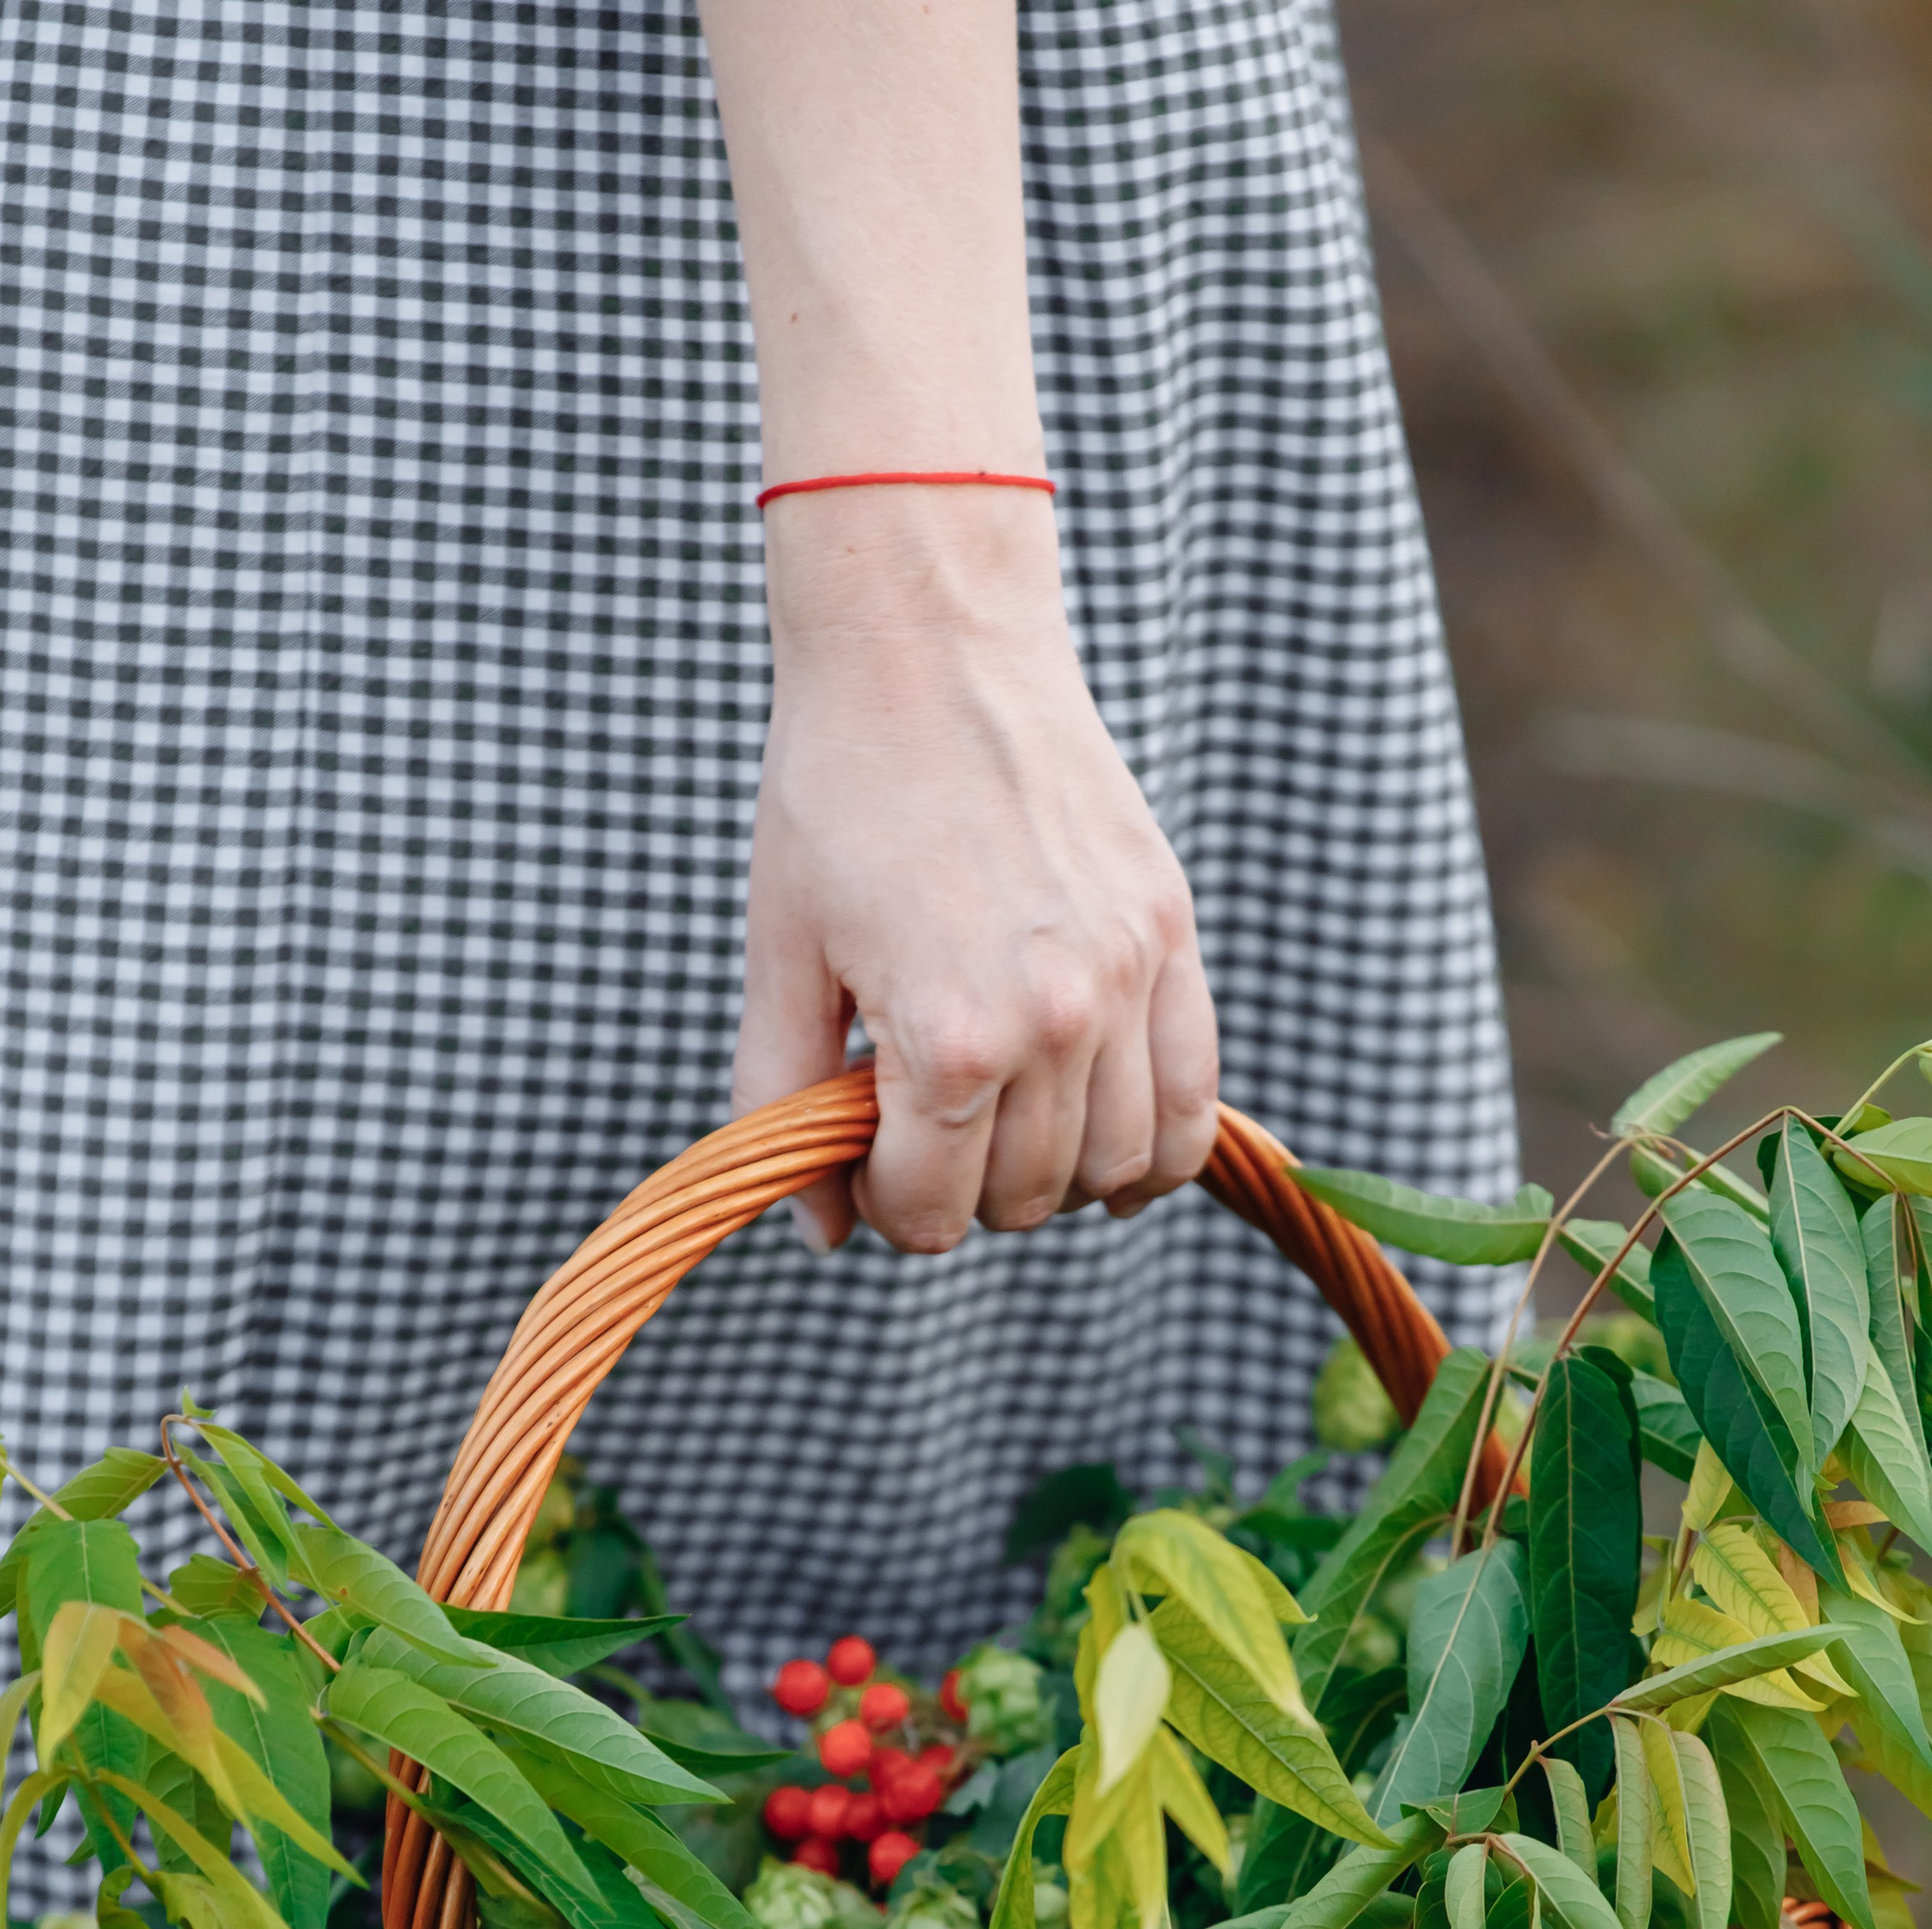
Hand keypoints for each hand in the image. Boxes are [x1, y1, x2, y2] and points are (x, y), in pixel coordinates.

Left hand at [732, 486, 1217, 1254]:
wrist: (929, 650)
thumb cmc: (835, 798)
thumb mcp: (779, 958)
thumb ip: (781, 1104)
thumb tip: (816, 1233)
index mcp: (951, 1037)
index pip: (930, 1214)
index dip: (880, 1202)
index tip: (859, 1152)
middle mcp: (1056, 1020)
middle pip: (1021, 1200)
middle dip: (958, 1188)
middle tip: (917, 1123)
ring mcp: (1127, 977)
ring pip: (1114, 1168)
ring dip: (1050, 1175)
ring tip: (998, 1121)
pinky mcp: (1170, 935)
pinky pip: (1195, 1103)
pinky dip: (1157, 1153)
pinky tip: (1109, 1160)